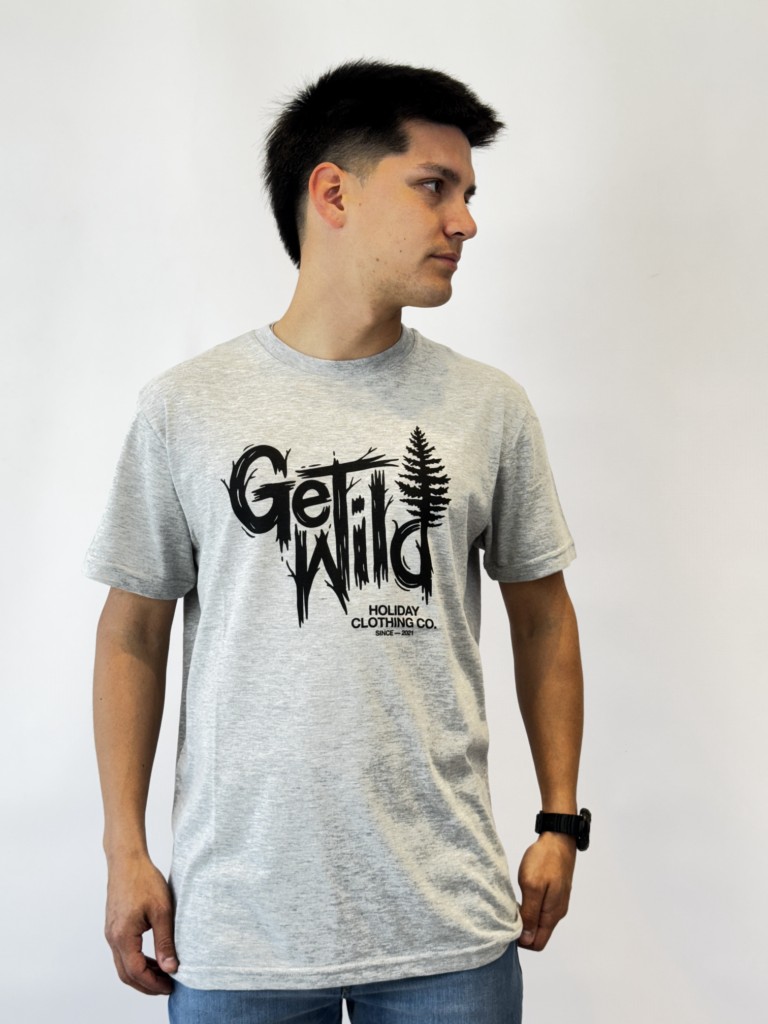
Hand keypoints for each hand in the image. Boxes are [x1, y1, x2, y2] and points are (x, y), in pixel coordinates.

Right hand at [104, 854, 178, 994]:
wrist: (127, 860)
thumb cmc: (144, 880)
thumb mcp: (161, 911)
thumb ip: (165, 941)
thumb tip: (170, 968)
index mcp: (123, 936)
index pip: (136, 972)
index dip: (153, 984)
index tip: (170, 987)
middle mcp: (112, 938)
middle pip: (126, 974)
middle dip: (146, 984)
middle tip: (167, 986)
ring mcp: (111, 933)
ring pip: (123, 965)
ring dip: (141, 974)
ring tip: (162, 974)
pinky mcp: (114, 927)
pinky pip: (123, 953)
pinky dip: (136, 961)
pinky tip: (152, 958)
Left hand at [517, 832, 576, 951]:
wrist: (558, 839)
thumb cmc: (545, 860)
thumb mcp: (533, 886)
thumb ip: (531, 914)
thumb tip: (527, 939)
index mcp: (552, 914)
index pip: (538, 944)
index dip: (522, 942)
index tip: (507, 928)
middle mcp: (556, 912)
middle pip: (538, 935)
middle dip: (522, 932)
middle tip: (507, 917)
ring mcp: (556, 902)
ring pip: (539, 922)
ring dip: (525, 920)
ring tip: (512, 907)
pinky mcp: (554, 893)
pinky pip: (541, 910)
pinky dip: (529, 909)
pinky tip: (520, 898)